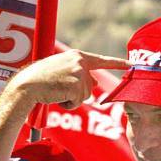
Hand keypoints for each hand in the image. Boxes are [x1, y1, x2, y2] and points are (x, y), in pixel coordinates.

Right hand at [7, 49, 130, 108]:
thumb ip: (80, 75)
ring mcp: (79, 74)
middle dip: (77, 93)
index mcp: (78, 56)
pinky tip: (56, 96)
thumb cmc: (42, 79)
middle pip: (90, 86)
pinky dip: (67, 104)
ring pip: (84, 96)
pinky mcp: (75, 86)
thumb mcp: (63, 71)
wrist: (27, 85)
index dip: (118, 63)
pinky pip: (77, 102)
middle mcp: (80, 63)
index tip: (132, 64)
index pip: (102, 60)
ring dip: (71, 99)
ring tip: (56, 91)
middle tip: (59, 88)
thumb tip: (95, 84)